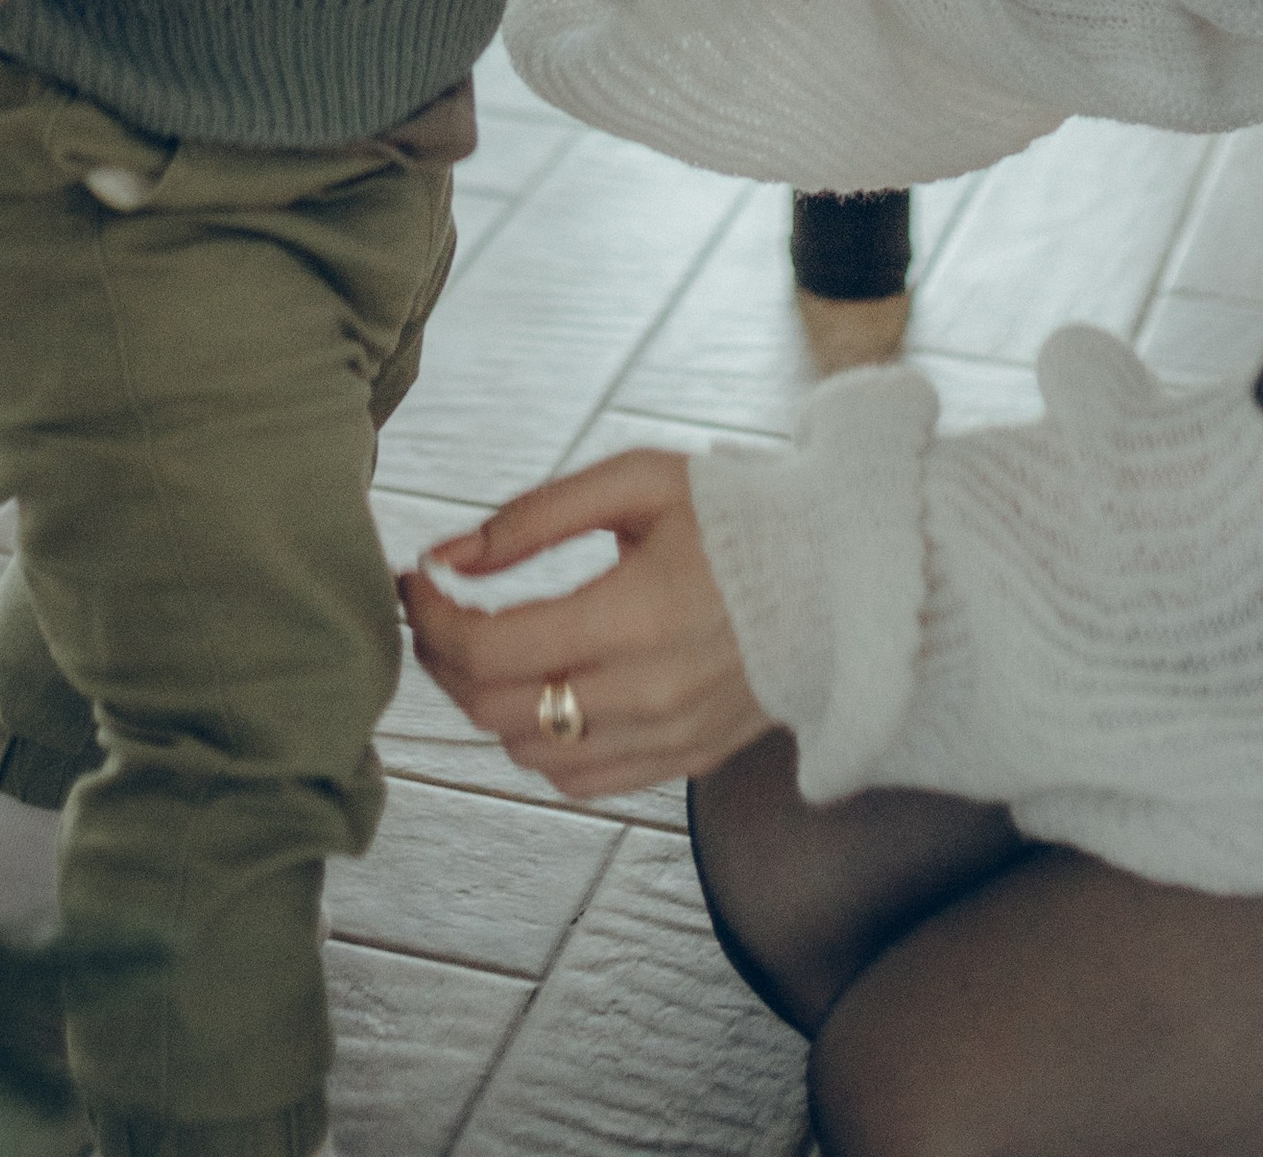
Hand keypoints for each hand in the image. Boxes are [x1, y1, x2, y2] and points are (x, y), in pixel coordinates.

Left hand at [400, 450, 767, 798]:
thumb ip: (533, 517)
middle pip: (495, 710)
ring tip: (487, 647)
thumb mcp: (637, 482)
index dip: (433, 620)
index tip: (417, 581)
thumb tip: (446, 555)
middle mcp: (649, 693)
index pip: (489, 650)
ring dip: (487, 704)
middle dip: (445, 661)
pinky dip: (540, 742)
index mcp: (635, 614)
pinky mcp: (685, 761)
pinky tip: (542, 690)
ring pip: (529, 752)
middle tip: (439, 613)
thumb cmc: (737, 511)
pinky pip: (579, 779)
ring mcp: (669, 738)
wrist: (845, 572)